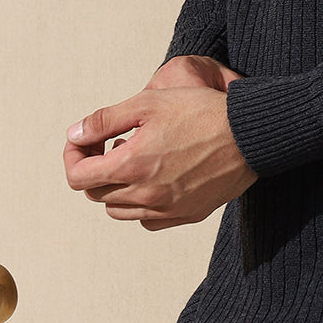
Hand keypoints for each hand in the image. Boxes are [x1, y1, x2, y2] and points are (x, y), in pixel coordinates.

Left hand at [63, 59, 256, 230]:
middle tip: (110, 142)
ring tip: (134, 157)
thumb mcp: (148, 102)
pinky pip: (147, 220)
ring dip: (116, 186)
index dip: (73, 156)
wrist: (249, 134)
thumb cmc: (200, 111)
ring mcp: (166, 209)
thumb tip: (75, 134)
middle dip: (94, 167)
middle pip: (96, 193)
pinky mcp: (185, 215)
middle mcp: (145, 194)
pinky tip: (153, 178)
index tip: (83, 141)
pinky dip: (140, 204)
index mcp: (131, 165)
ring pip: (119, 210)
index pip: (78, 177)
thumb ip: (105, 120)